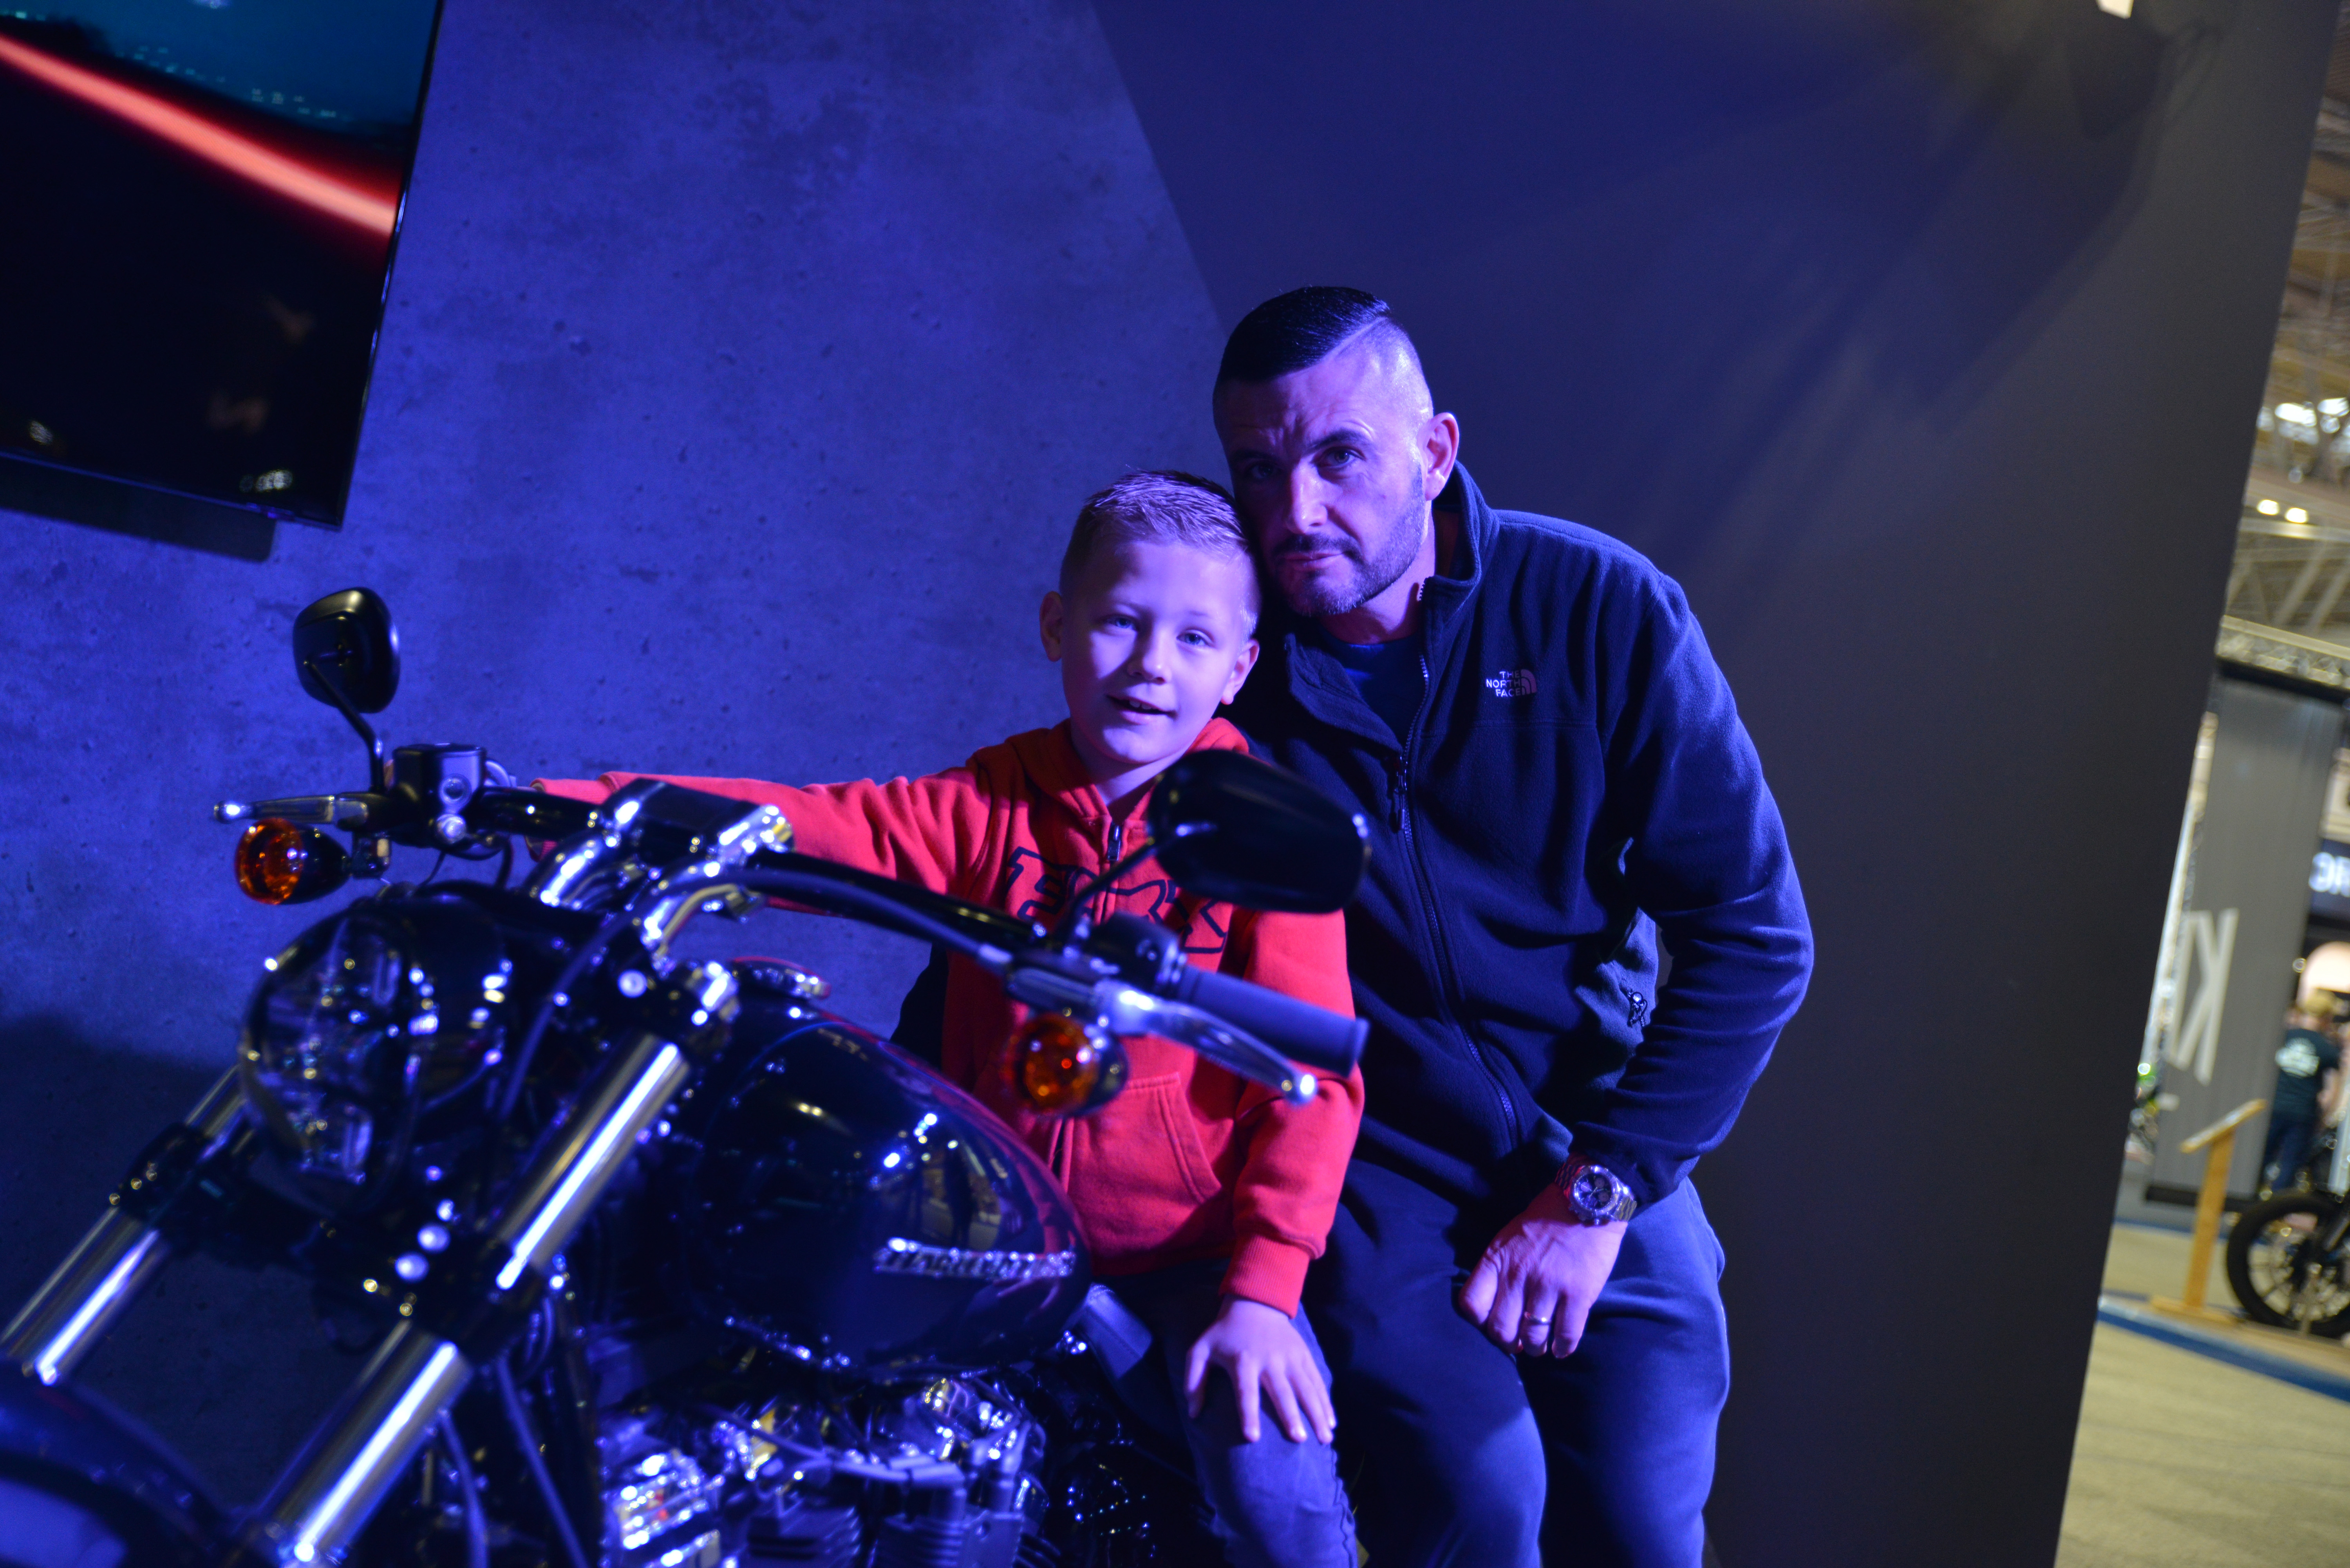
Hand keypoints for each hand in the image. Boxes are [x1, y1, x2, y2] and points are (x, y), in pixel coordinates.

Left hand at [1184, 1296, 1336, 1444]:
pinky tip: (1331, 1422)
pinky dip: (1326, 1401)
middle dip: (1291, 1416)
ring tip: (1325, 1439)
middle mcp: (1269, 1360)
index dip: (1248, 1414)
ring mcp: (1290, 1357)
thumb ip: (1193, 1380)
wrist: (1255, 1302)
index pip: (1245, 1391)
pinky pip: (1317, 1380)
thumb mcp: (1200, 1350)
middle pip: (1282, 1391)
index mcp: (1242, 1360)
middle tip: (1298, 1440)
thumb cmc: (1224, 1333)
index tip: (1252, 1438)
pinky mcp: (1304, 1355)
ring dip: (1316, 1413)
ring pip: (1306, 1388)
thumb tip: (1193, 1414)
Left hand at [1457, 1183, 1624, 1357]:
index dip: (1479, 1324)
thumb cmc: (1545, 1220)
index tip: (1492, 1325)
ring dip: (1535, 1349)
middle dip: (1508, 1343)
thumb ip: (1497, 1268)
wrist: (1586, 1201)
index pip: (1471, 1304)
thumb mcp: (1507, 1237)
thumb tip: (1493, 1304)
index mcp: (1497, 1259)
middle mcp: (1518, 1275)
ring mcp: (1548, 1285)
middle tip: (1518, 1344)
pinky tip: (1562, 1348)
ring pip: (1533, 1337)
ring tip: (1539, 1347)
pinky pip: (1566, 1336)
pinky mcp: (1578, 1294)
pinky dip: (1563, 1348)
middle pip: (1500, 1329)